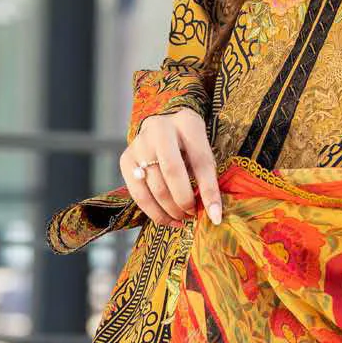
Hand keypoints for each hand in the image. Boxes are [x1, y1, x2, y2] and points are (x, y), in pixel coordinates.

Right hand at [120, 109, 223, 227]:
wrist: (162, 128)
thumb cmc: (188, 144)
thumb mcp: (202, 151)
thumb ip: (208, 177)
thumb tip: (214, 215)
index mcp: (187, 123)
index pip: (200, 161)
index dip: (209, 192)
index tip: (215, 217)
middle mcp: (159, 129)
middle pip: (172, 172)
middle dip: (185, 200)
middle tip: (193, 215)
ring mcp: (139, 144)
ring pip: (155, 186)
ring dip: (171, 210)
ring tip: (182, 217)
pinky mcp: (126, 159)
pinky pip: (138, 194)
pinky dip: (154, 212)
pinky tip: (168, 219)